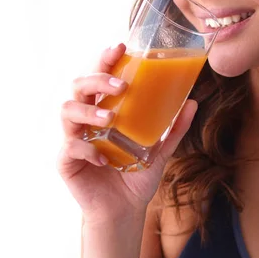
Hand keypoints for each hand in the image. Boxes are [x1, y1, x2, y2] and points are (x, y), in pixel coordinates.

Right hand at [57, 44, 196, 221]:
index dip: (105, 60)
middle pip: (79, 86)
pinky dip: (87, 149)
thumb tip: (192, 102)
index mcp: (105, 111)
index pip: (100, 78)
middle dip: (96, 79)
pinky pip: (70, 147)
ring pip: (67, 111)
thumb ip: (173, 129)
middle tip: (119, 85)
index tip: (120, 47)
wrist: (124, 210)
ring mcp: (73, 138)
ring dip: (88, 112)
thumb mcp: (159, 151)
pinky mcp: (66, 160)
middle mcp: (86, 120)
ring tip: (110, 120)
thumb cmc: (135, 176)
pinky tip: (104, 158)